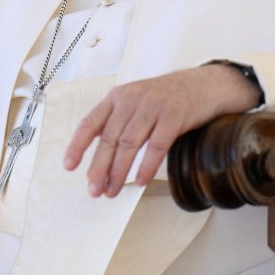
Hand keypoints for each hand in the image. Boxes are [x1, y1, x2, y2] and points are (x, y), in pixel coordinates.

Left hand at [63, 63, 261, 197]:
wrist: (205, 84)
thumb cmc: (169, 97)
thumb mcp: (138, 101)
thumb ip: (120, 121)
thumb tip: (101, 157)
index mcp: (119, 96)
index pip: (91, 121)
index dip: (78, 145)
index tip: (69, 165)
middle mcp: (132, 99)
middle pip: (109, 138)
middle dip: (99, 168)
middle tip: (94, 189)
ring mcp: (153, 106)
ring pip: (129, 144)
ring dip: (119, 172)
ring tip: (113, 190)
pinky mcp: (174, 115)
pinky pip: (156, 145)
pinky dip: (146, 166)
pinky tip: (141, 180)